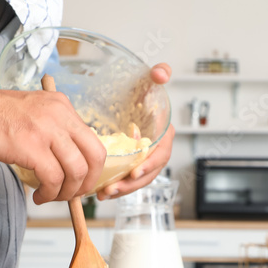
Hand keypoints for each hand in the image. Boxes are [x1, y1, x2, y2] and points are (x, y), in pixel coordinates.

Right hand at [0, 84, 106, 203]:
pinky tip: (38, 196)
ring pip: (77, 170)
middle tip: (72, 196)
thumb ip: (53, 134)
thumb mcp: (31, 116)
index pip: (93, 141)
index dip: (91, 169)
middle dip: (86, 184)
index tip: (80, 183)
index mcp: (61, 106)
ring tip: (50, 197)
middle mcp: (58, 113)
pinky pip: (53, 178)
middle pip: (95, 157)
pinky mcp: (30, 145)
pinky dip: (49, 193)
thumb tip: (68, 164)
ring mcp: (45, 128)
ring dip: (67, 192)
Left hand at [97, 62, 174, 200]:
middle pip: (149, 173)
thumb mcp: (147, 81)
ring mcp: (144, 159)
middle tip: (114, 188)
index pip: (162, 154)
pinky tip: (102, 192)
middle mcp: (157, 149)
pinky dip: (117, 187)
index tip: (134, 172)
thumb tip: (161, 73)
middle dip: (132, 184)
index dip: (150, 165)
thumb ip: (158, 74)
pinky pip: (128, 180)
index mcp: (164, 134)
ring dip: (122, 189)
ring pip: (137, 180)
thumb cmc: (139, 92)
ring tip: (105, 193)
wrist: (126, 99)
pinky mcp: (133, 164)